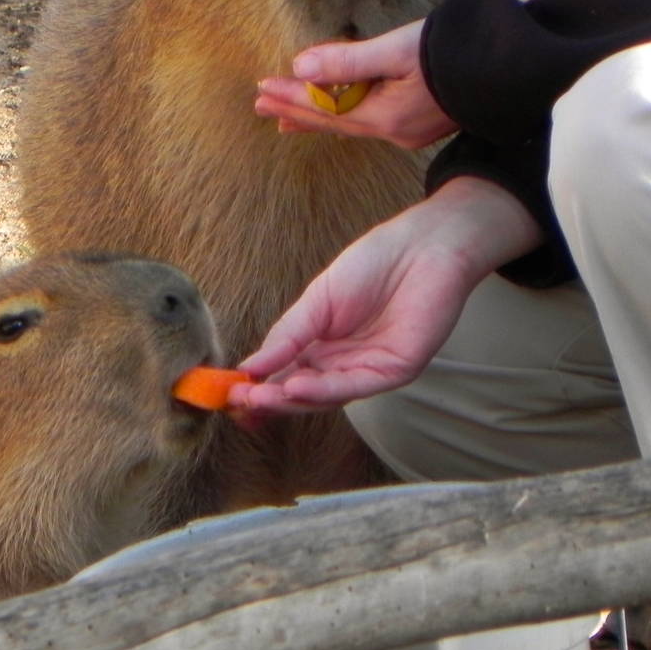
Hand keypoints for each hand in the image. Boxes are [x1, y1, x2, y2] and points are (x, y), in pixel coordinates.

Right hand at [230, 178, 542, 413]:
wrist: (423, 245)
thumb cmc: (373, 264)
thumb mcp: (316, 301)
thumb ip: (286, 336)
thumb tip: (247, 368)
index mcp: (322, 349)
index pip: (284, 379)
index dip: (257, 391)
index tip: (227, 396)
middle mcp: (343, 366)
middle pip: (301, 396)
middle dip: (268, 402)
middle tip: (238, 405)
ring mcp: (369, 370)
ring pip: (325, 397)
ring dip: (290, 400)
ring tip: (258, 398)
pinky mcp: (396, 369)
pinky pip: (355, 386)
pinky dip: (324, 390)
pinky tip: (295, 386)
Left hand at [253, 19, 456, 148]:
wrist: (510, 64)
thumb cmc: (458, 50)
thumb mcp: (398, 49)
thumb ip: (349, 59)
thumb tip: (301, 65)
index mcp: (386, 116)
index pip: (326, 107)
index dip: (292, 96)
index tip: (262, 88)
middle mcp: (394, 131)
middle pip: (333, 121)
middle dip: (296, 110)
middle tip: (260, 103)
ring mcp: (408, 131)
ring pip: (349, 125)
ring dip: (317, 117)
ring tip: (285, 119)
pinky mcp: (419, 123)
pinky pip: (368, 122)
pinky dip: (344, 117)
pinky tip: (338, 116)